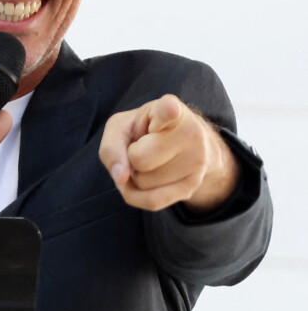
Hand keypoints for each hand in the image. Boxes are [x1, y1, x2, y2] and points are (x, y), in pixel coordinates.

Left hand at [99, 94, 238, 211]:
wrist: (180, 142)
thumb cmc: (145, 130)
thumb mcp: (121, 126)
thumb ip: (112, 147)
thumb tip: (120, 178)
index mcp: (169, 108)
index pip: (168, 110)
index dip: (168, 110)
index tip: (170, 109)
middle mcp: (191, 132)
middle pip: (139, 159)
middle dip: (131, 157)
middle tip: (143, 145)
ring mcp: (197, 160)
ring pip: (144, 183)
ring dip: (137, 176)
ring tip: (151, 158)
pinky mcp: (194, 185)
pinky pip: (153, 202)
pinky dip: (139, 195)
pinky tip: (145, 178)